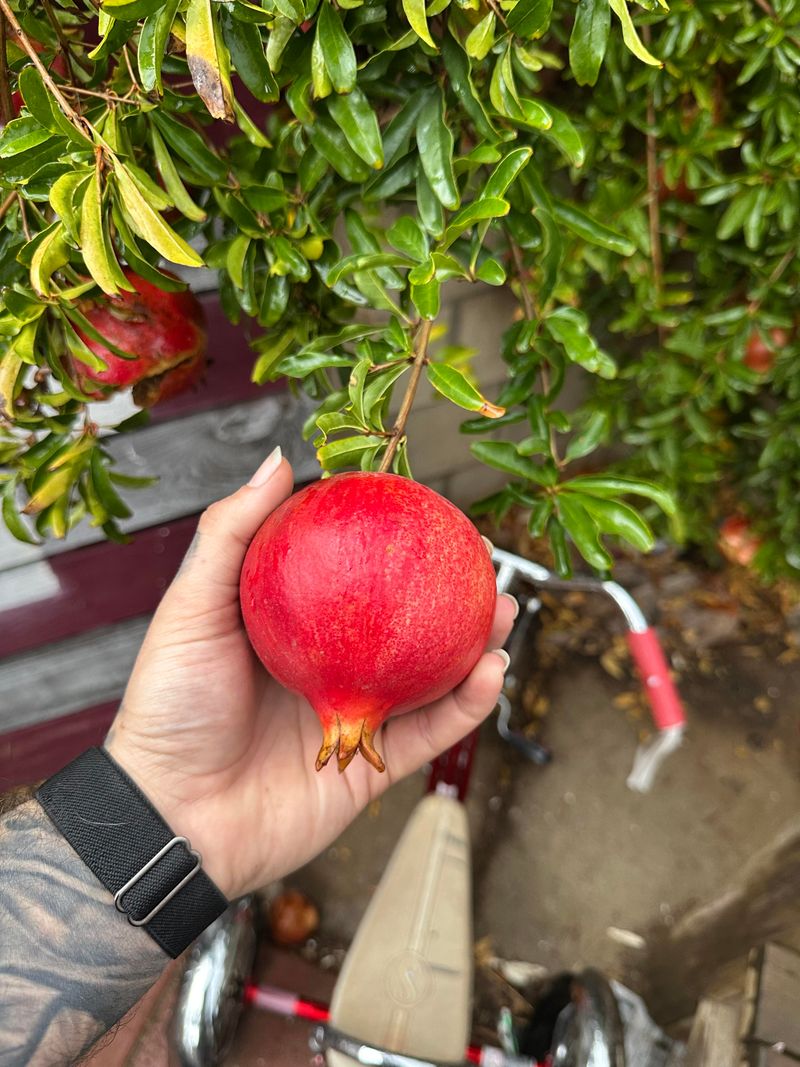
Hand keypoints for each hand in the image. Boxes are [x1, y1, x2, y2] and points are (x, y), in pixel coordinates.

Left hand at [106, 449, 515, 899]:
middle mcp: (330, 666)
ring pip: (430, 674)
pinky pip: (430, 731)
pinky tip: (490, 671)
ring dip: (475, 644)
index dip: (392, 542)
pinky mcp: (372, 766)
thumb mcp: (192, 608)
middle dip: (448, 590)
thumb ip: (231, 534)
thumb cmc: (170, 709)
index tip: (426, 508)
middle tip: (481, 556)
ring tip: (503, 609)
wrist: (172, 817)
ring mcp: (354, 714)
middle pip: (402, 621)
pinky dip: (467, 705)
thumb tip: (279, 460)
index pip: (353, 573)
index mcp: (292, 628)